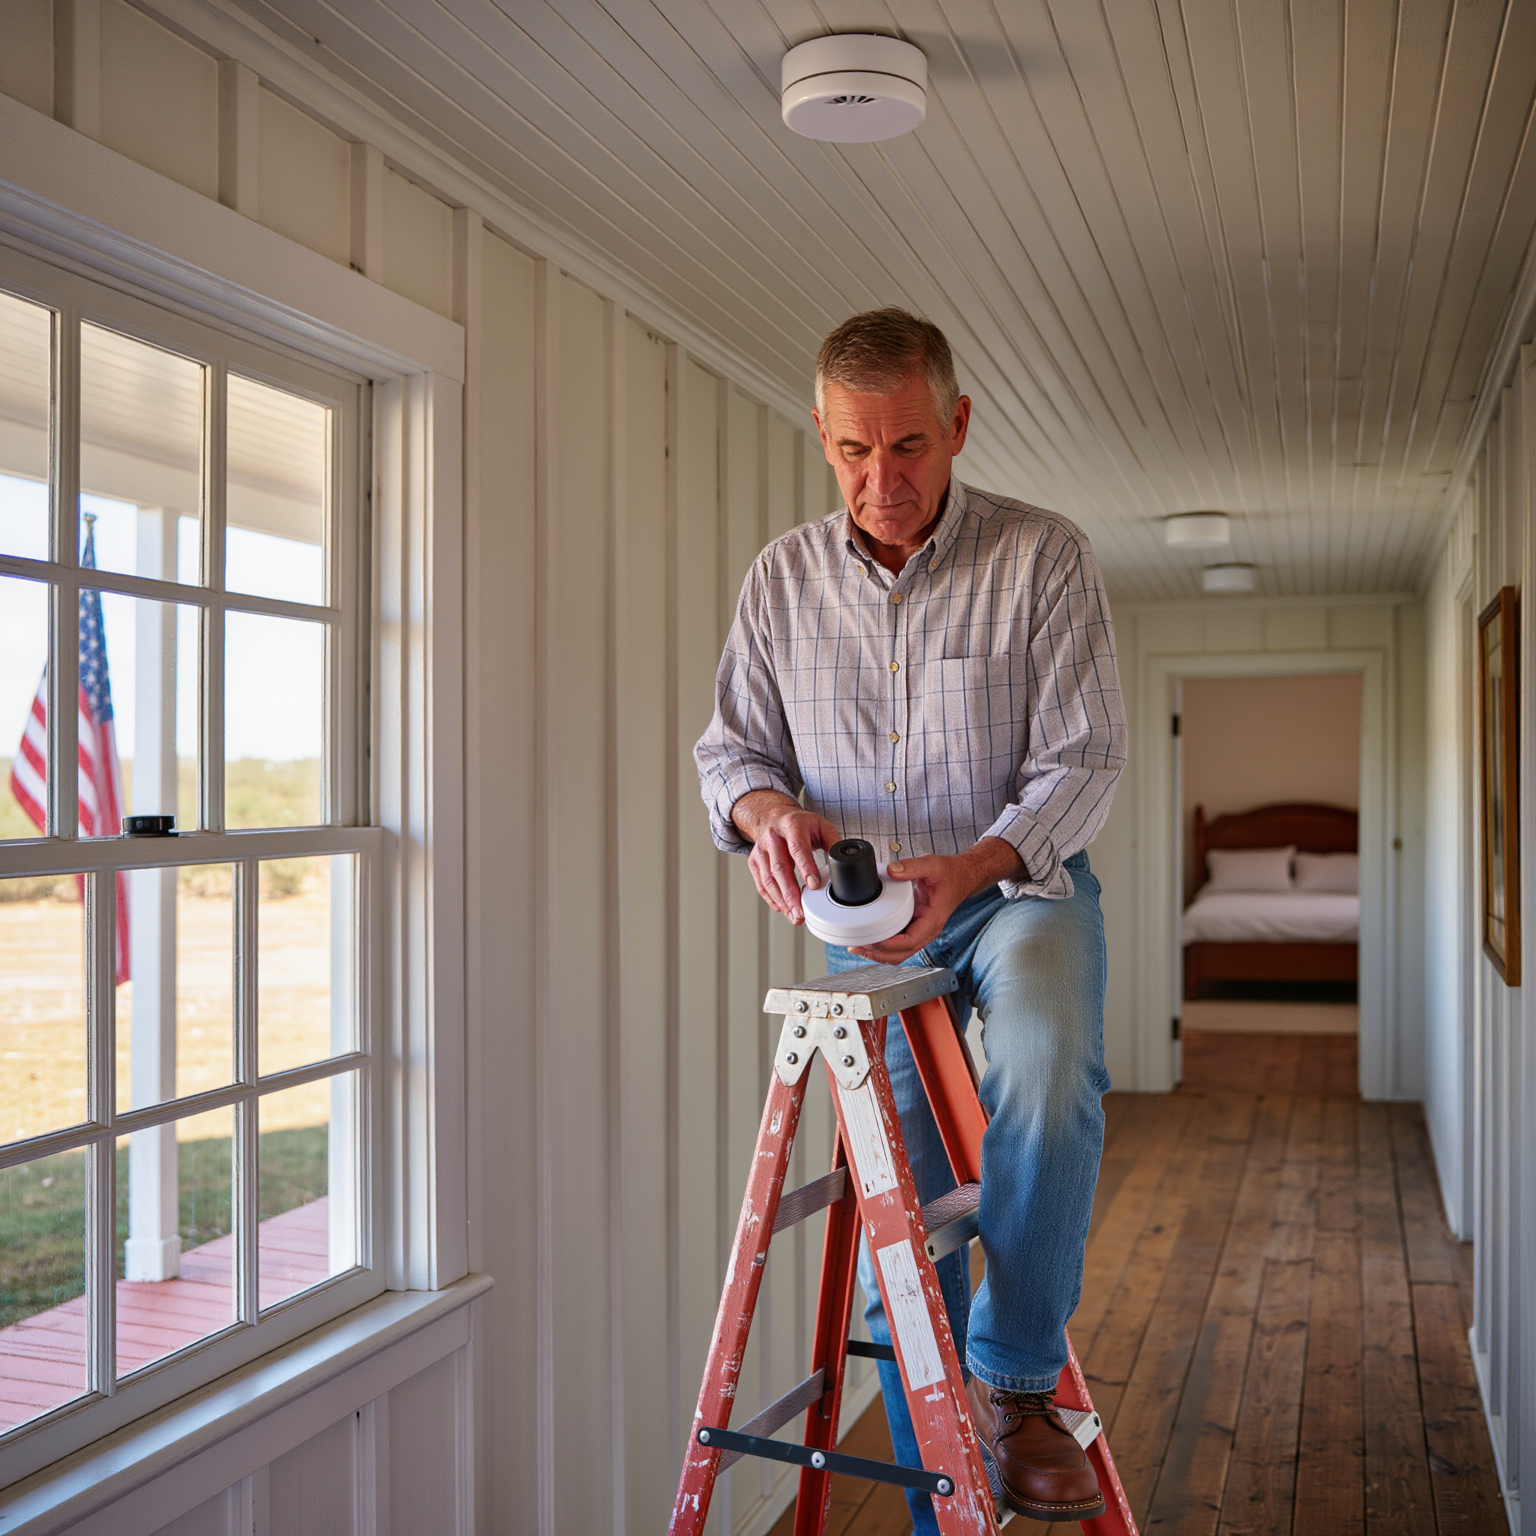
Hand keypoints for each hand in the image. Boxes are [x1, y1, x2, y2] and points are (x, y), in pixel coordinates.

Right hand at [733, 791, 840, 925]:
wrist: (772, 816)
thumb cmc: (799, 824)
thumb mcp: (819, 825)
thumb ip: (833, 842)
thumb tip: (846, 861)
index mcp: (792, 826)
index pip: (797, 848)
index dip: (806, 867)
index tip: (814, 885)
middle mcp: (773, 838)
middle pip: (779, 868)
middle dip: (790, 893)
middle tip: (801, 912)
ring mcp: (760, 850)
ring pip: (768, 879)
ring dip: (782, 901)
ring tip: (794, 915)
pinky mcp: (754, 862)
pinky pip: (761, 884)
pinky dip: (771, 899)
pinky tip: (782, 908)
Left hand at [849, 838, 1023, 963]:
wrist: (961, 877)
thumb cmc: (950, 874)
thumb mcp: (932, 865)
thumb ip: (912, 866)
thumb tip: (892, 870)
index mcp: (933, 919)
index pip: (911, 941)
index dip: (890, 945)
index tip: (872, 941)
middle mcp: (928, 930)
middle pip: (902, 953)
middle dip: (878, 954)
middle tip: (857, 946)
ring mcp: (922, 931)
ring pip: (900, 953)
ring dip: (879, 954)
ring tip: (858, 947)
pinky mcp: (916, 927)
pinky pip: (899, 944)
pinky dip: (884, 946)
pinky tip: (870, 941)